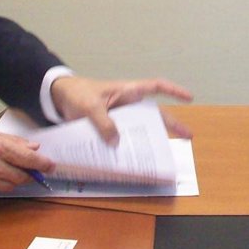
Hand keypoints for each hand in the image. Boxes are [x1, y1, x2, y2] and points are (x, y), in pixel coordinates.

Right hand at [0, 128, 54, 198]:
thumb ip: (11, 141)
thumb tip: (32, 147)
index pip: (27, 158)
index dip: (42, 163)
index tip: (50, 165)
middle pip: (22, 175)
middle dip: (29, 173)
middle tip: (29, 168)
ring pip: (11, 185)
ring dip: (13, 178)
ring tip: (4, 168)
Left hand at [50, 75, 193, 143]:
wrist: (58, 98)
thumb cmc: (78, 94)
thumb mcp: (89, 107)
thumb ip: (103, 123)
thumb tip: (116, 142)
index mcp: (127, 91)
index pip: (155, 87)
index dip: (173, 91)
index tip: (189, 98)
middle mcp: (128, 104)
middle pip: (154, 113)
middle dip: (171, 124)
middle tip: (188, 137)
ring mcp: (120, 117)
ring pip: (141, 128)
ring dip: (150, 140)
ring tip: (162, 155)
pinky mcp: (110, 129)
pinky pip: (124, 138)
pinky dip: (130, 148)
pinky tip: (135, 161)